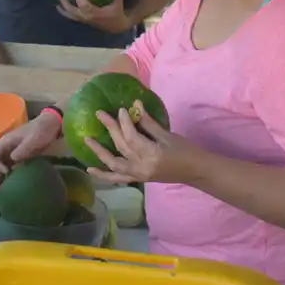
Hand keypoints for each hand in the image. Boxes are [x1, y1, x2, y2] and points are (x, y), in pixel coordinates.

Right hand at [0, 111, 62, 191]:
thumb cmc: (41, 131)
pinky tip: (3, 191)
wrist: (51, 126)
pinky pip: (6, 171)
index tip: (5, 173)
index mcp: (5, 142)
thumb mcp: (33, 139)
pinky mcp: (17, 160)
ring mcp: (10, 155)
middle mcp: (4, 149)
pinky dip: (3, 180)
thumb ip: (23, 149)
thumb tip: (12, 160)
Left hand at [57, 0, 132, 33]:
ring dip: (63, 7)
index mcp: (93, 13)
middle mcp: (86, 17)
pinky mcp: (84, 20)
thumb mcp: (118, 4)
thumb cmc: (117, 15)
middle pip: (71, 9)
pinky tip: (61, 6)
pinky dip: (66, 11)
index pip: (82, 2)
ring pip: (70, 14)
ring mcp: (84, 19)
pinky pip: (72, 16)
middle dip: (65, 0)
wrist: (117, 27)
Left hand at [82, 103, 201, 186]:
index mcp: (152, 155)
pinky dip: (104, 175)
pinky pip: (118, 178)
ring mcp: (139, 175)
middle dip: (110, 129)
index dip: (124, 122)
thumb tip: (135, 105)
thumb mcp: (168, 135)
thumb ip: (149, 123)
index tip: (121, 109)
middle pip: (121, 147)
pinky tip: (91, 169)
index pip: (132, 137)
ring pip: (114, 164)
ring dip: (100, 152)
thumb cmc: (186, 151)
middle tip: (100, 114)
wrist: (196, 172)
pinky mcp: (138, 179)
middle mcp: (142, 167)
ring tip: (88, 139)